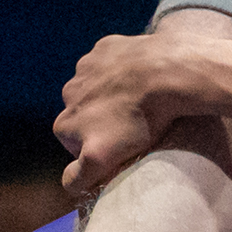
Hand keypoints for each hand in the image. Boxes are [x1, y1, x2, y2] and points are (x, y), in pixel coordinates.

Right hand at [55, 31, 200, 195]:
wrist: (167, 72)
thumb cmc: (143, 120)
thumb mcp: (105, 158)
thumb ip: (79, 175)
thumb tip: (69, 183)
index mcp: (64, 124)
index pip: (75, 151)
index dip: (98, 154)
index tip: (120, 151)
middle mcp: (68, 95)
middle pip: (84, 119)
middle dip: (103, 124)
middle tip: (133, 127)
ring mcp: (85, 69)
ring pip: (95, 90)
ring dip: (110, 97)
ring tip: (139, 102)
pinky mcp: (104, 48)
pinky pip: (108, 64)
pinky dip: (120, 73)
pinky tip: (140, 80)